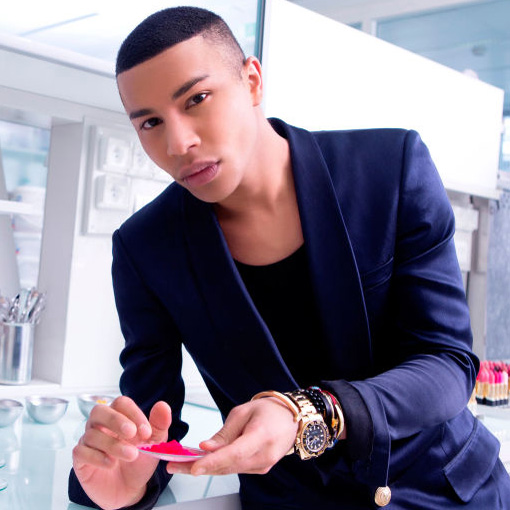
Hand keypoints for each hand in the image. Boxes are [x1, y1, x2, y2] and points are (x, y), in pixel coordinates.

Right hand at [72, 396, 170, 509]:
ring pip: (92, 434)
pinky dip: (97, 457)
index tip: (147, 432)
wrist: (130, 489)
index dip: (134, 414)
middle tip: (131, 433)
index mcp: (119, 416)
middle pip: (99, 411)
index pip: (121, 403)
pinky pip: (81, 452)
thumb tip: (163, 406)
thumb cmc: (140, 461)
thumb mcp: (154, 443)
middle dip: (115, 420)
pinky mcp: (81, 459)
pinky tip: (111, 463)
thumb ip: (159, 424)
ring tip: (131, 455)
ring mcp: (89, 441)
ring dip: (113, 444)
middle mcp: (100, 425)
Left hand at [166, 397, 297, 475]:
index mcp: (262, 436)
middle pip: (228, 465)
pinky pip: (235, 468)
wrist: (290, 419)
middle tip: (174, 464)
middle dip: (199, 466)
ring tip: (182, 463)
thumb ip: (224, 432)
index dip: (213, 462)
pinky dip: (219, 465)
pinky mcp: (259, 469)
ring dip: (206, 467)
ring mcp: (263, 465)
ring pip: (229, 469)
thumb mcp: (243, 412)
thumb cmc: (268, 410)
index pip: (234, 453)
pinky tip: (203, 461)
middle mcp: (264, 456)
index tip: (193, 467)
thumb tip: (206, 447)